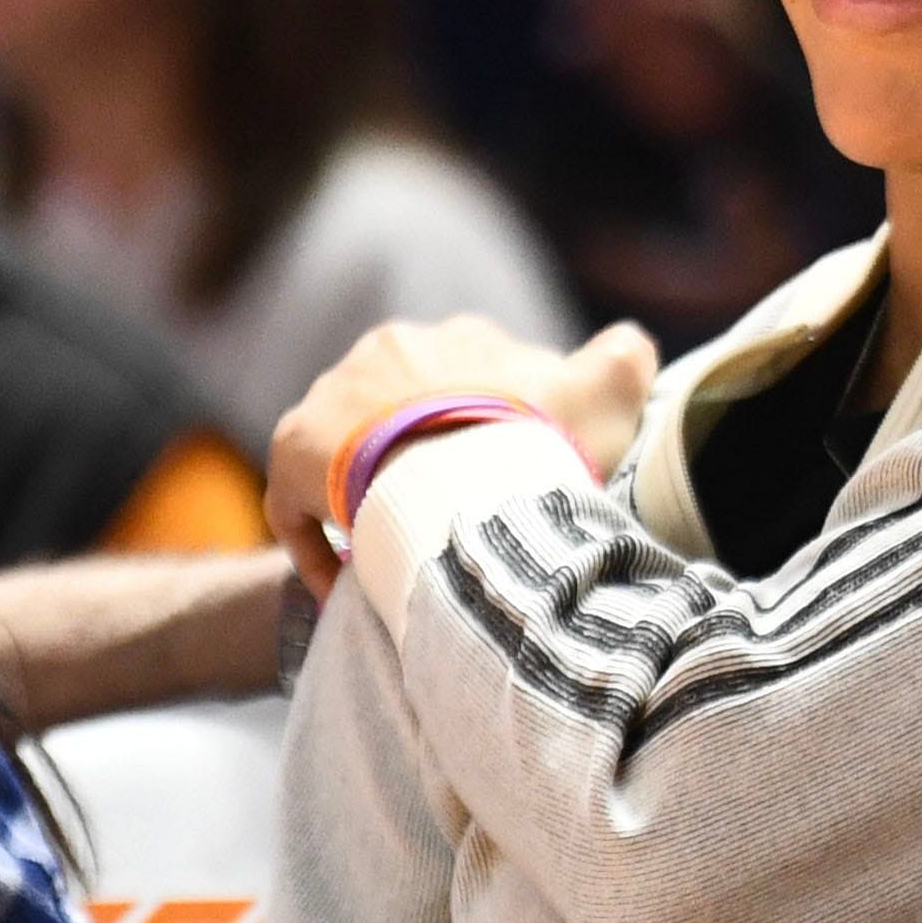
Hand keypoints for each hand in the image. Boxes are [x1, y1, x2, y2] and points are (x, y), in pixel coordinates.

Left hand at [266, 317, 659, 595]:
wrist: (459, 477)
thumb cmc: (538, 440)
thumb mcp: (612, 390)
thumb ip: (624, 359)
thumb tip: (628, 349)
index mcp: (463, 338)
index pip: (479, 376)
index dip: (495, 427)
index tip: (509, 479)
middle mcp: (391, 350)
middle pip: (410, 409)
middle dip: (428, 456)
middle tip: (457, 519)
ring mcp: (334, 397)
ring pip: (354, 450)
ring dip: (376, 494)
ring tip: (405, 551)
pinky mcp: (293, 452)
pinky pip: (301, 502)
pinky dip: (325, 542)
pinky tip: (351, 583)